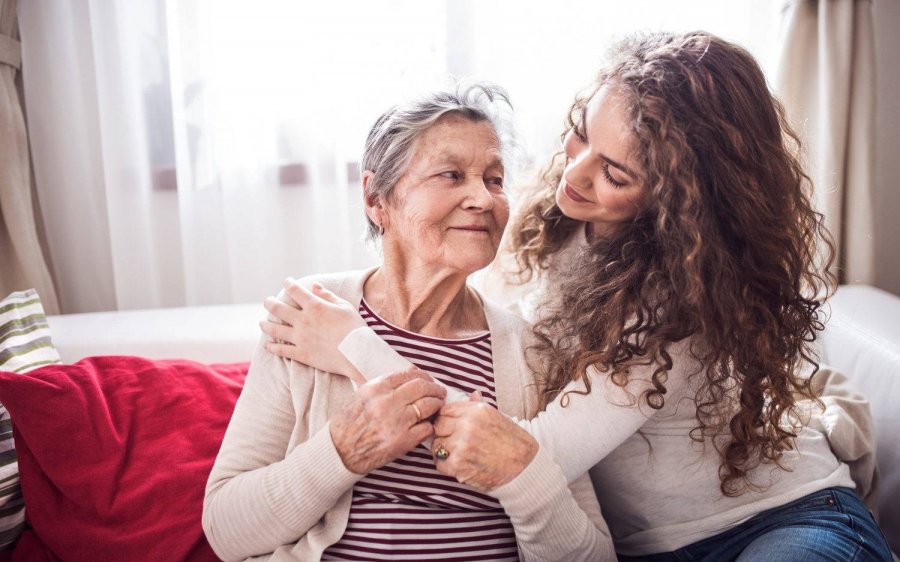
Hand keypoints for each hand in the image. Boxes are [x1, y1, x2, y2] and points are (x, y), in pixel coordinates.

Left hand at [261, 278, 367, 381]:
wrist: (358, 353)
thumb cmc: (355, 328)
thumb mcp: (344, 306)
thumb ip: (327, 295)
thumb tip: (314, 286)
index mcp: (315, 306)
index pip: (295, 290)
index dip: (289, 284)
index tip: (286, 282)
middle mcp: (303, 320)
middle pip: (278, 309)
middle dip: (270, 303)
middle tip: (266, 301)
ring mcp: (300, 338)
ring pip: (275, 330)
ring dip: (266, 325)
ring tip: (261, 323)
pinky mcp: (301, 354)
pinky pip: (282, 350)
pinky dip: (272, 348)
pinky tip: (267, 346)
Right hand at [330, 369, 446, 473]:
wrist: (340, 450)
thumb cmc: (349, 422)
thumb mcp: (362, 395)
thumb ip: (386, 383)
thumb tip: (412, 371)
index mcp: (376, 388)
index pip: (409, 374)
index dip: (423, 376)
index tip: (428, 380)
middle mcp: (387, 403)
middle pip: (422, 387)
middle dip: (435, 388)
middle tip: (440, 392)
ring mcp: (397, 422)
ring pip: (429, 406)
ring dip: (436, 405)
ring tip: (437, 406)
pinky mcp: (403, 441)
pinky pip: (427, 428)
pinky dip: (429, 426)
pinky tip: (426, 425)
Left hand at [432, 392, 537, 491]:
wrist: (525, 466)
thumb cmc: (512, 441)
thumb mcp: (497, 416)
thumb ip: (478, 406)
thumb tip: (472, 393)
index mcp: (476, 410)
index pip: (444, 411)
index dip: (446, 420)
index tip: (451, 428)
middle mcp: (467, 425)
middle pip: (437, 426)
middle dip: (443, 434)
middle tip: (453, 442)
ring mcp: (461, 445)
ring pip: (436, 446)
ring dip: (444, 451)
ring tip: (458, 454)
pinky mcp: (459, 464)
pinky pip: (440, 463)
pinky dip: (446, 466)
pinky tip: (459, 465)